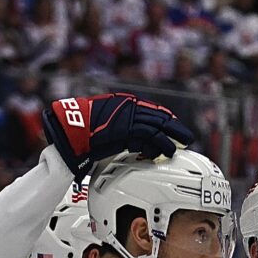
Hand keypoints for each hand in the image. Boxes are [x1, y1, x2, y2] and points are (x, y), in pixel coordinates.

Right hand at [42, 93, 194, 177]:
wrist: (71, 131)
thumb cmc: (84, 131)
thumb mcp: (106, 124)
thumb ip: (121, 127)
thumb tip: (133, 138)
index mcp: (125, 103)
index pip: (152, 110)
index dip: (165, 120)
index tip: (173, 128)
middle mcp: (130, 107)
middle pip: (160, 117)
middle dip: (174, 128)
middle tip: (185, 137)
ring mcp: (130, 117)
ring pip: (157, 127)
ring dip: (170, 139)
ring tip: (177, 149)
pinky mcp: (128, 129)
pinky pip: (149, 138)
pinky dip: (158, 146)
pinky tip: (162, 154)